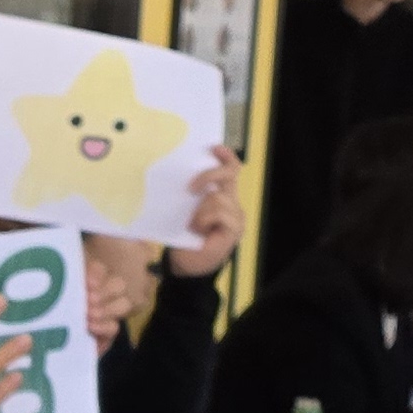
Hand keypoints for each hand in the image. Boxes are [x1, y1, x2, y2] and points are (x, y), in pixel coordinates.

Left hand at [168, 143, 245, 279]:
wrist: (186, 265)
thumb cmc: (184, 237)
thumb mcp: (183, 210)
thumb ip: (190, 193)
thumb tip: (176, 172)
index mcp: (222, 195)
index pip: (231, 169)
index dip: (226, 156)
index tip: (214, 147)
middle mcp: (233, 202)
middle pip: (229, 174)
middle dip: (208, 175)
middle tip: (191, 188)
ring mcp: (236, 215)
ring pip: (218, 197)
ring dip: (200, 210)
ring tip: (192, 225)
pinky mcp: (235, 228)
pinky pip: (219, 212)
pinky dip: (204, 219)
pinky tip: (199, 229)